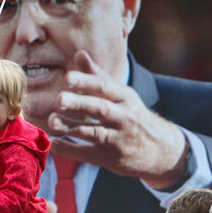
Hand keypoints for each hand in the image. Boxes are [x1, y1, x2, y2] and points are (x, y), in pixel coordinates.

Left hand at [47, 50, 187, 189]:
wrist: (160, 150)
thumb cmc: (132, 116)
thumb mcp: (120, 95)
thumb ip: (97, 76)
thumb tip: (79, 54)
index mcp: (124, 97)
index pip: (104, 87)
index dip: (86, 82)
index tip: (68, 78)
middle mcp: (124, 117)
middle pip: (101, 109)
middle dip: (80, 104)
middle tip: (59, 100)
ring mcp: (118, 139)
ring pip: (94, 133)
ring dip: (71, 127)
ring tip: (51, 121)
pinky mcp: (111, 159)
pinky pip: (88, 154)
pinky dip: (70, 150)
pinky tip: (54, 143)